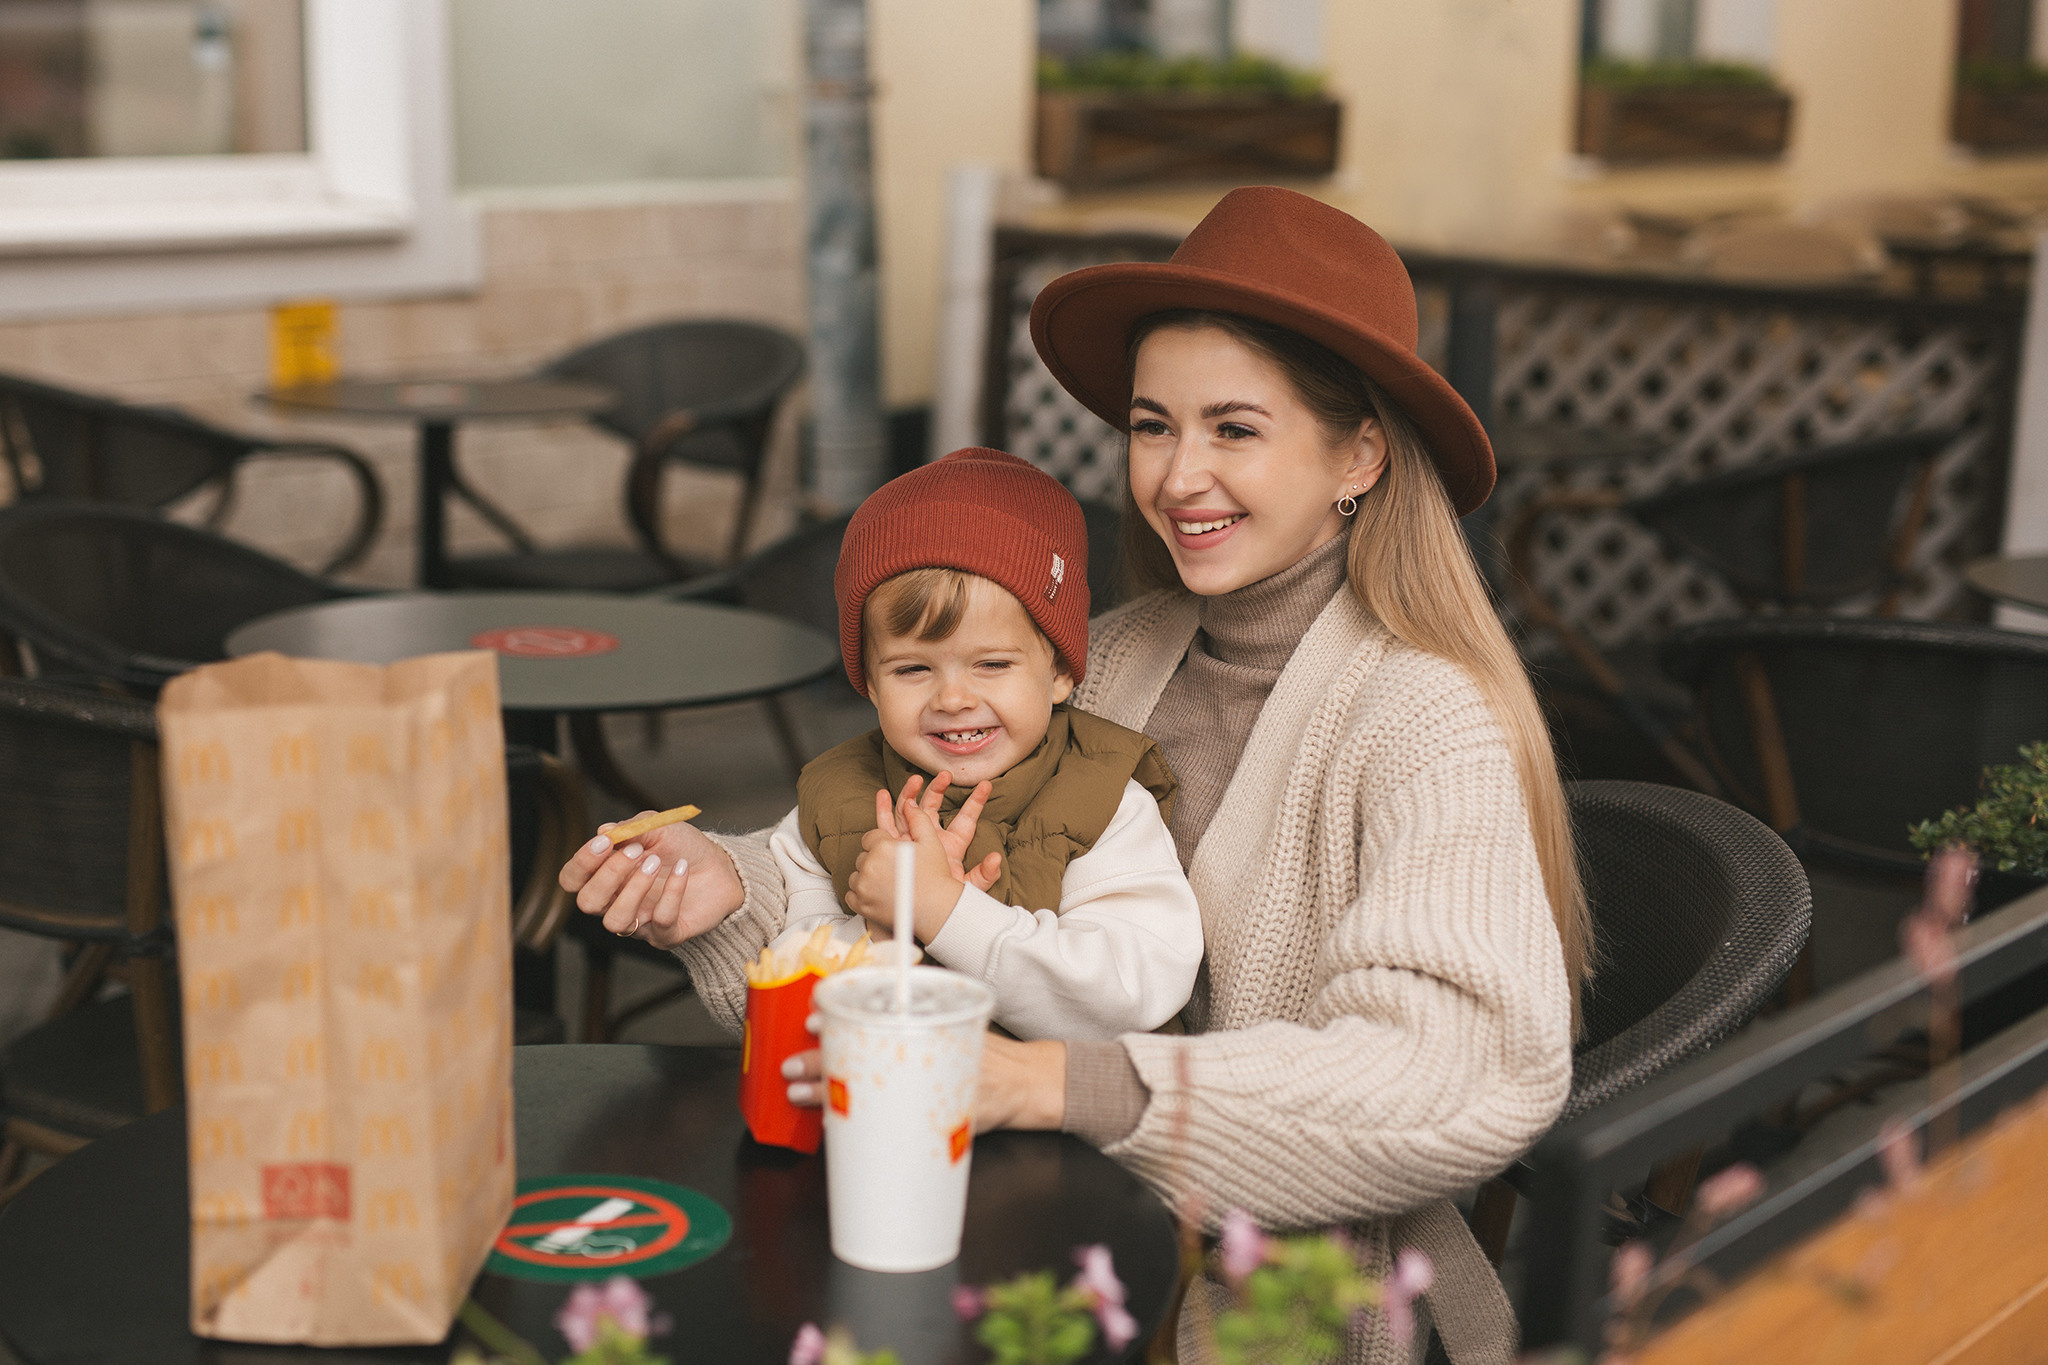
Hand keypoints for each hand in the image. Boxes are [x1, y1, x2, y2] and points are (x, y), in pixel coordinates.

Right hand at [557, 812, 743, 948]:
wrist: (722, 866)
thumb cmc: (682, 847)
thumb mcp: (658, 828)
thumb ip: (631, 828)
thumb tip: (604, 831)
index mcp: (606, 876)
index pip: (572, 879)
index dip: (582, 863)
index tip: (605, 842)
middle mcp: (616, 903)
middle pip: (588, 902)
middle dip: (609, 874)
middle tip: (638, 851)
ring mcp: (640, 923)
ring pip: (615, 921)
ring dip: (633, 889)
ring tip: (654, 862)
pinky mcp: (667, 935)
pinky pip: (660, 923)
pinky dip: (672, 893)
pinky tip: (682, 869)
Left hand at [781, 1028, 1066, 1132]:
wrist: (1026, 1086)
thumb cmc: (990, 1052)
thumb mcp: (957, 1020)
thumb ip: (920, 1010)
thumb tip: (872, 994)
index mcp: (929, 1027)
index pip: (874, 1018)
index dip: (840, 1019)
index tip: (812, 1019)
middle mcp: (923, 1057)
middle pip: (860, 1056)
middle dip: (821, 1061)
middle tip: (792, 1065)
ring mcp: (924, 1091)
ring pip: (863, 1091)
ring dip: (825, 1093)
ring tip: (798, 1094)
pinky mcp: (927, 1120)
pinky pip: (881, 1121)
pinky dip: (854, 1119)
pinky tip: (832, 1122)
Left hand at [847, 798, 977, 941]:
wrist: (937, 911)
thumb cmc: (935, 876)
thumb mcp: (931, 842)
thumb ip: (918, 819)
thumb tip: (909, 803)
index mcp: (883, 847)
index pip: (871, 837)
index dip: (882, 843)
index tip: (893, 853)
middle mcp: (869, 865)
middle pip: (863, 856)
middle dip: (875, 859)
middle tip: (894, 869)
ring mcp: (863, 886)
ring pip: (857, 874)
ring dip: (868, 876)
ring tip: (888, 882)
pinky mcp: (861, 905)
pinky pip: (852, 894)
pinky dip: (862, 894)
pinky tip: (879, 894)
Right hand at [878, 773, 1002, 892]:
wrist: (921, 915)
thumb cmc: (945, 902)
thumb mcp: (967, 888)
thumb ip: (984, 875)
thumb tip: (997, 859)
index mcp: (953, 845)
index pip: (966, 819)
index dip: (976, 802)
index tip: (986, 785)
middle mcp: (932, 838)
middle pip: (934, 807)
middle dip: (937, 789)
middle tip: (944, 775)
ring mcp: (912, 840)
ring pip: (910, 810)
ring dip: (910, 793)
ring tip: (914, 780)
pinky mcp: (895, 848)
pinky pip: (886, 826)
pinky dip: (883, 810)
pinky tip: (882, 795)